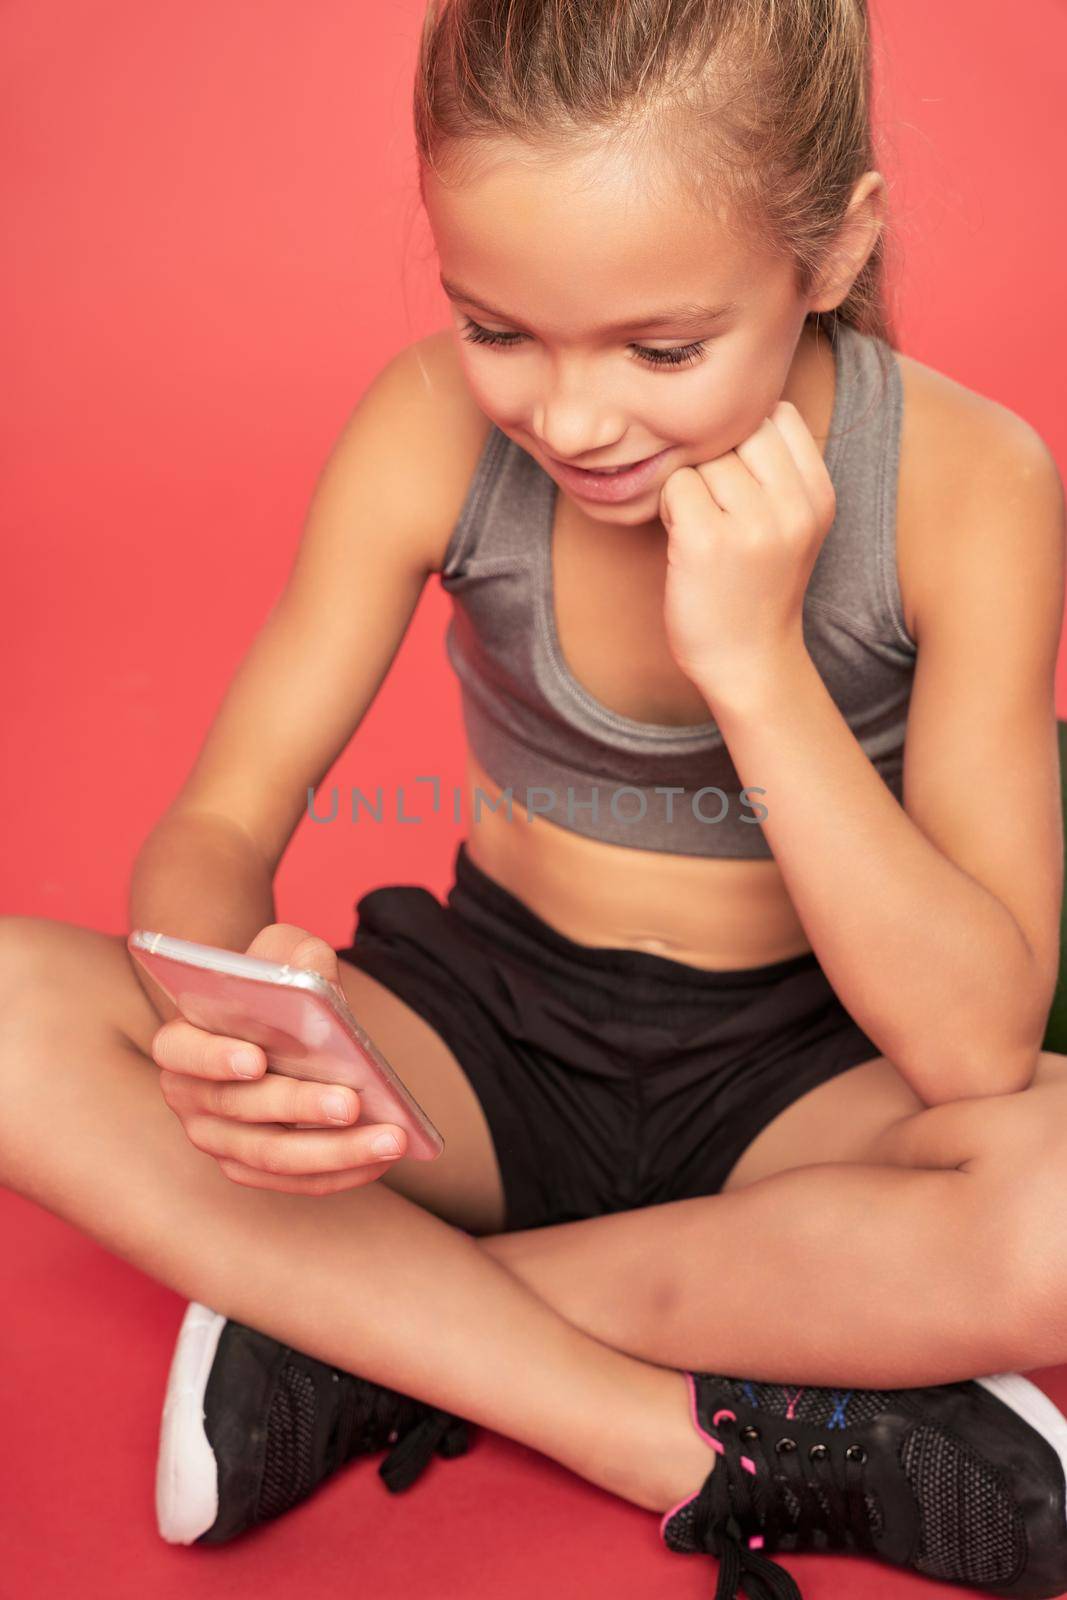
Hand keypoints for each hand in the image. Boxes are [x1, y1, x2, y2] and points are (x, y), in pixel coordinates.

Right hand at [150, 922, 407, 1195]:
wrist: (274, 1022)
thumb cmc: (275, 984)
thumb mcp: (283, 953)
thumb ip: (296, 955)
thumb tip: (319, 976)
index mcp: (181, 1040)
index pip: (182, 1050)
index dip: (214, 1057)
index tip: (256, 1059)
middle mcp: (189, 1097)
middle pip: (240, 1109)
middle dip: (300, 1106)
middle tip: (352, 1101)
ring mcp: (217, 1139)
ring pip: (272, 1156)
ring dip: (334, 1152)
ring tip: (390, 1137)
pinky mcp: (251, 1167)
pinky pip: (296, 1182)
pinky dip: (342, 1172)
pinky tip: (384, 1156)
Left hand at [659, 400, 835, 701]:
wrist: (748, 660)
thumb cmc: (757, 585)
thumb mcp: (792, 521)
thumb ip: (778, 465)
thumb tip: (733, 397)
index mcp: (819, 493)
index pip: (775, 414)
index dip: (743, 439)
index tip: (741, 484)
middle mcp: (794, 504)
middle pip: (736, 430)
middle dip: (715, 459)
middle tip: (717, 508)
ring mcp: (752, 524)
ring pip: (702, 457)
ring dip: (690, 485)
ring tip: (703, 528)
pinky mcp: (707, 542)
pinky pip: (676, 485)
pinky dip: (670, 508)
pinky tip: (684, 541)